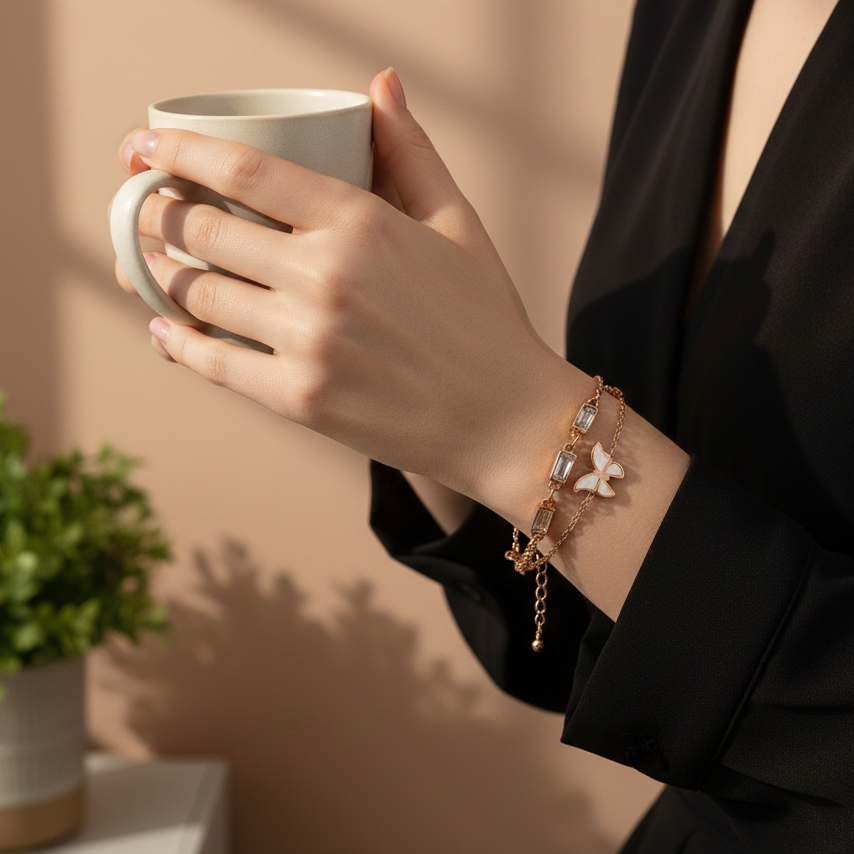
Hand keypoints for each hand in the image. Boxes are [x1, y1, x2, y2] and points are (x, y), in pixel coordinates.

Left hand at [113, 69, 574, 501]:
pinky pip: (212, 364)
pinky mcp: (300, 399)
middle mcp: (325, 276)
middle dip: (153, 213)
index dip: (177, 151)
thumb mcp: (458, 223)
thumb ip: (411, 152)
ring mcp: (309, 342)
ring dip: (157, 276)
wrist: (506, 421)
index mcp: (361, 222)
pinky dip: (178, 344)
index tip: (142, 146)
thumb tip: (380, 84)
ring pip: (197, 295)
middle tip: (139, 210)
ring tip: (147, 267)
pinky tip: (166, 331)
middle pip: (201, 229)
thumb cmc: (486, 320)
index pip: (242, 168)